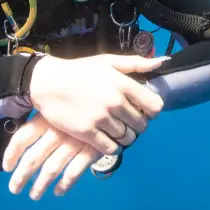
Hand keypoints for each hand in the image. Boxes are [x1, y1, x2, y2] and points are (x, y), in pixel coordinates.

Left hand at [3, 114, 103, 198]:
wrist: (113, 101)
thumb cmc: (81, 104)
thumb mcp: (59, 107)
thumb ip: (43, 122)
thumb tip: (23, 142)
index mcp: (46, 118)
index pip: (22, 138)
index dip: (11, 155)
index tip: (6, 168)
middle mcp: (58, 131)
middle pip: (33, 158)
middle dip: (21, 176)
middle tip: (14, 189)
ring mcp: (75, 142)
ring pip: (52, 169)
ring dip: (40, 185)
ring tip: (34, 195)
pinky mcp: (91, 150)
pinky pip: (74, 172)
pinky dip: (64, 184)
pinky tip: (58, 192)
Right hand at [28, 54, 165, 155]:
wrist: (48, 83)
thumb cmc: (80, 71)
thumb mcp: (108, 61)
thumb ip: (136, 63)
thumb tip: (162, 62)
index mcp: (123, 84)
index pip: (154, 106)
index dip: (152, 111)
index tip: (143, 111)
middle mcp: (115, 102)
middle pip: (141, 125)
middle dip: (137, 125)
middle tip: (127, 122)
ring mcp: (101, 118)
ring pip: (127, 138)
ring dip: (125, 137)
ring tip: (116, 130)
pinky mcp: (87, 132)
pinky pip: (110, 148)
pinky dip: (113, 146)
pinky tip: (107, 140)